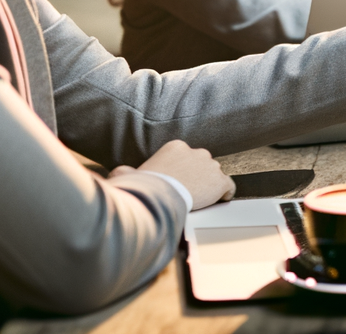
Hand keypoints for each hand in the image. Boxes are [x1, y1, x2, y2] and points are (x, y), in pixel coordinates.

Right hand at [112, 139, 232, 209]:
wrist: (159, 194)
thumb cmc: (144, 185)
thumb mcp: (130, 174)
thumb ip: (126, 171)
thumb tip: (117, 173)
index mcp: (177, 146)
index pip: (187, 156)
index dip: (184, 170)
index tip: (179, 181)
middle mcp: (196, 152)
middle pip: (202, 163)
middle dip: (197, 175)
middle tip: (189, 191)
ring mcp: (210, 166)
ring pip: (214, 175)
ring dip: (209, 185)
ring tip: (200, 198)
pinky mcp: (219, 182)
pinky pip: (229, 187)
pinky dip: (225, 194)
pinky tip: (221, 200)